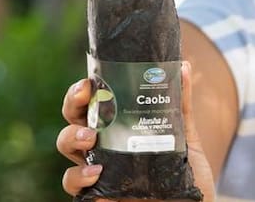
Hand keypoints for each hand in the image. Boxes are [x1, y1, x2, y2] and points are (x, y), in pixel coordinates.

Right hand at [57, 61, 216, 200]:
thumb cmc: (185, 175)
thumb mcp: (187, 138)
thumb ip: (182, 105)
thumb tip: (182, 65)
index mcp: (118, 130)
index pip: (90, 105)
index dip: (81, 91)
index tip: (88, 83)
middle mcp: (104, 150)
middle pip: (72, 123)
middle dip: (72, 107)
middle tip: (87, 102)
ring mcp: (101, 174)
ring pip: (68, 153)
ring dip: (71, 140)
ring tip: (90, 141)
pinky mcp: (101, 197)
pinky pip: (76, 189)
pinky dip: (80, 180)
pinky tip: (96, 176)